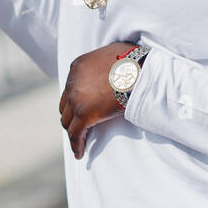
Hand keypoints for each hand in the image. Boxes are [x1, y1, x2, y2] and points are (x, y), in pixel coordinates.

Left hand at [60, 41, 137, 159]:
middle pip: (66, 105)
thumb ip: (105, 62)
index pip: (71, 88)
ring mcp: (76, 98)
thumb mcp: (114, 54)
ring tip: (80, 142)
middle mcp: (73, 81)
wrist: (141, 70)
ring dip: (73, 131)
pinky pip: (76, 134)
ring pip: (68, 121)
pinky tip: (80, 153)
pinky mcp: (84, 114)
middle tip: (79, 127)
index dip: (75, 101)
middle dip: (71, 117)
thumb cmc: (136, 61)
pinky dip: (76, 145)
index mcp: (78, 66)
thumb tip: (115, 67)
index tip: (80, 110)